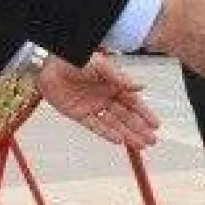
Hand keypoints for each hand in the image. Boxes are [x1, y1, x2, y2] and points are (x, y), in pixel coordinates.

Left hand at [36, 52, 159, 148]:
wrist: (48, 65)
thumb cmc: (75, 59)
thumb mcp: (100, 65)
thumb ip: (120, 78)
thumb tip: (141, 86)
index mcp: (112, 84)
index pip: (133, 102)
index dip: (144, 113)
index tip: (156, 124)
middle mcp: (105, 96)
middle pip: (126, 116)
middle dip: (139, 128)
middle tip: (152, 140)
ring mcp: (93, 106)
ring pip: (114, 123)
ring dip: (128, 134)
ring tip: (141, 145)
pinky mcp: (78, 114)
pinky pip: (95, 126)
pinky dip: (107, 133)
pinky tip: (119, 141)